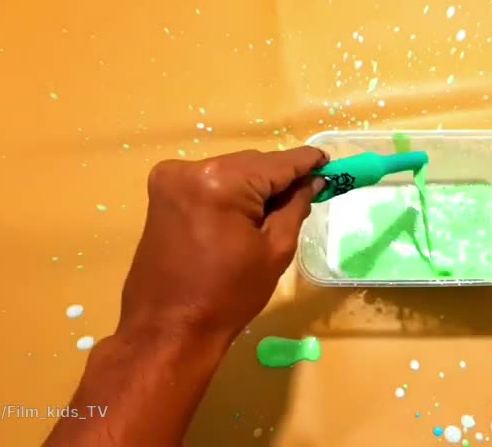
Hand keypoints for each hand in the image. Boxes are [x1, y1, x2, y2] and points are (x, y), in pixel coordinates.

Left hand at [117, 147, 328, 340]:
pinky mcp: (162, 194)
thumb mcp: (275, 250)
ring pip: (231, 171)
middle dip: (279, 178)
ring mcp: (171, 179)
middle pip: (252, 163)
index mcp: (221, 182)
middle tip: (307, 194)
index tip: (329, 162)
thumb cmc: (228, 296)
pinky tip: (244, 216)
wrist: (169, 329)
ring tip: (274, 212)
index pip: (277, 163)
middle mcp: (191, 169)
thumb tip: (312, 181)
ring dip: (254, 186)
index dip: (306, 162)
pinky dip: (231, 193)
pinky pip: (209, 182)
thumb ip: (295, 206)